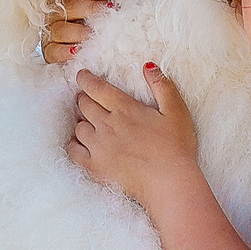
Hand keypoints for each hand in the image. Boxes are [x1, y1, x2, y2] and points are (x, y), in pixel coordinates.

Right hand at [41, 0, 112, 64]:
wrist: (84, 49)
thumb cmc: (96, 21)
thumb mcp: (98, 5)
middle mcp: (55, 12)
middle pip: (66, 6)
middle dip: (89, 8)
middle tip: (107, 10)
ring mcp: (50, 32)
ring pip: (59, 29)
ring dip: (77, 31)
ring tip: (92, 34)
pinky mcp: (49, 51)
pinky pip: (52, 51)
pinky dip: (64, 51)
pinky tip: (75, 51)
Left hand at [68, 65, 199, 205]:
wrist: (169, 182)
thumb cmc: (176, 147)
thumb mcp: (176, 111)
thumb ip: (162, 86)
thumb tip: (148, 66)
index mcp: (125, 108)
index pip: (97, 88)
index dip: (86, 79)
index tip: (81, 76)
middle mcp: (107, 124)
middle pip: (84, 105)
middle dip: (83, 98)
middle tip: (87, 98)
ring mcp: (98, 146)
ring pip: (79, 127)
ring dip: (82, 121)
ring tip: (88, 122)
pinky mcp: (95, 166)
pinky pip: (74, 151)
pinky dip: (74, 144)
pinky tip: (80, 143)